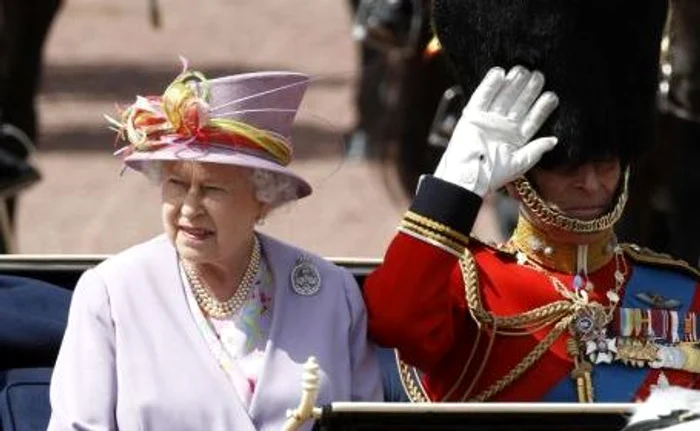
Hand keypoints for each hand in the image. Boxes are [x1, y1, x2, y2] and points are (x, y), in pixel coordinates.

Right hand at [434, 66, 558, 196]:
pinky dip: (490, 85)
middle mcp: (503, 126)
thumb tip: (554, 141)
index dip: (541, 108)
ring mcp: (488, 120)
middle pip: (519, 104)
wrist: (466, 177)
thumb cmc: (491, 175)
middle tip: (538, 76)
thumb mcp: (519, 164)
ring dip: (512, 84)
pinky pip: (482, 96)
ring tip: (523, 70)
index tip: (552, 96)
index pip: (532, 119)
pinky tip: (500, 73)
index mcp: (515, 138)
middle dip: (529, 90)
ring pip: (503, 97)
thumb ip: (535, 150)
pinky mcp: (472, 115)